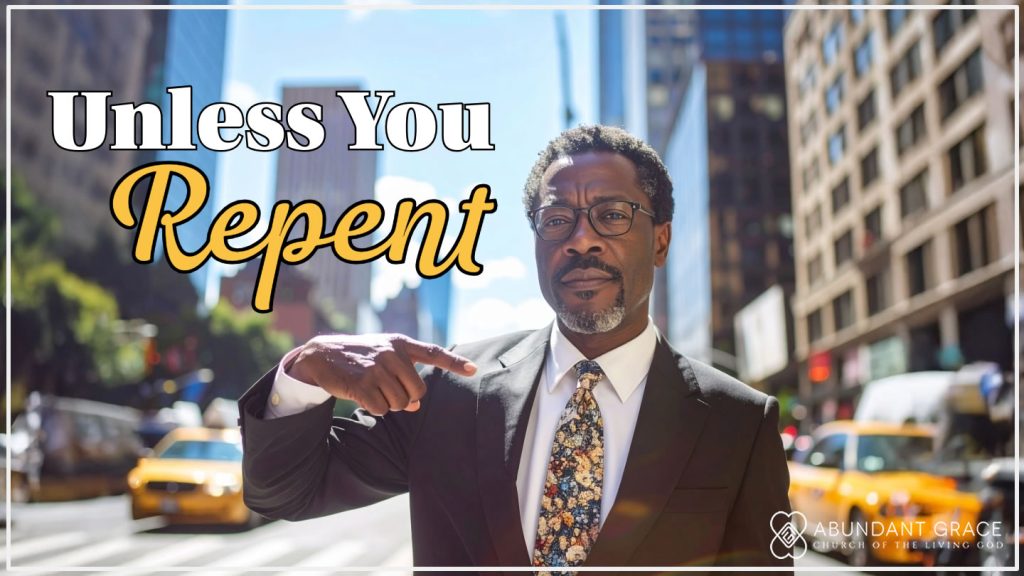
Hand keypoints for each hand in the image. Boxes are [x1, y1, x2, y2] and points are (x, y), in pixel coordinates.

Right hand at [284, 333, 476, 415]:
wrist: (321, 354)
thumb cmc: (358, 358)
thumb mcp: (382, 359)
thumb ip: (403, 377)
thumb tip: (415, 406)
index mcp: (400, 344)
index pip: (433, 353)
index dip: (454, 362)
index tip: (473, 369)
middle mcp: (392, 354)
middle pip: (417, 391)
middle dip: (404, 398)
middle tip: (386, 389)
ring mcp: (378, 368)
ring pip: (400, 403)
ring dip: (388, 403)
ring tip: (372, 389)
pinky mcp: (363, 384)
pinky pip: (381, 410)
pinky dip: (374, 408)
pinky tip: (362, 395)